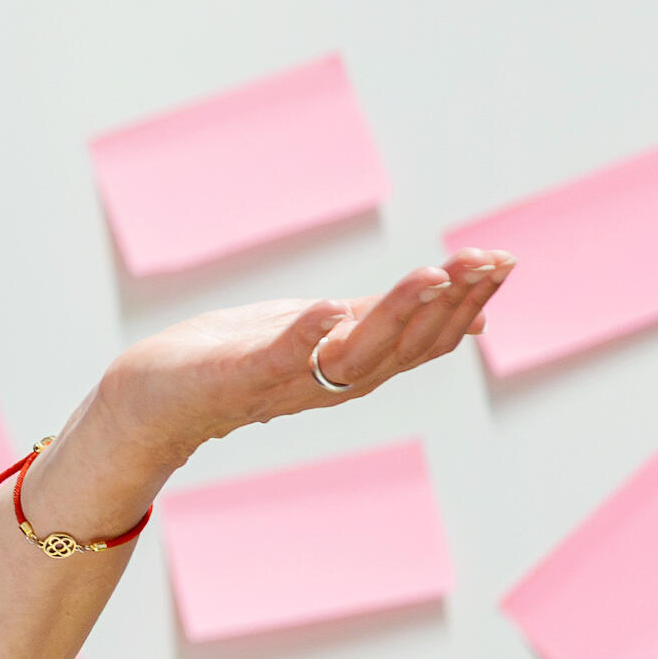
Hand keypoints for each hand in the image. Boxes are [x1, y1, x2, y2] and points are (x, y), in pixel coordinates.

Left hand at [86, 252, 514, 476]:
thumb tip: (472, 316)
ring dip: (400, 312)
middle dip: (453, 301)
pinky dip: (304, 335)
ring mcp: (288, 382)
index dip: (469, 301)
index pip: (429, 337)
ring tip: (435, 273)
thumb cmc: (239, 357)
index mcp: (357, 365)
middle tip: (489, 260)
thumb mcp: (330, 332)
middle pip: (409, 346)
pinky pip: (280, 359)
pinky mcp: (241, 378)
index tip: (502, 260)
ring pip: (360, 353)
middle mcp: (333, 381)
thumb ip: (391, 322)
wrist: (155, 397)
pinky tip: (327, 307)